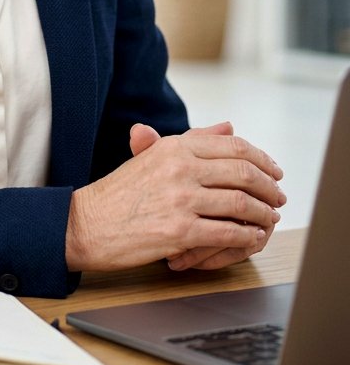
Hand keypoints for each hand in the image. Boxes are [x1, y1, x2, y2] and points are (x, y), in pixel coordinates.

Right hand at [65, 123, 284, 273]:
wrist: (85, 223)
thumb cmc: (118, 193)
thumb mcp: (153, 156)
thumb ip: (193, 140)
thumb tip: (229, 127)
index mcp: (174, 146)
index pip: (234, 146)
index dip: (263, 159)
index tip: (274, 171)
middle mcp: (179, 167)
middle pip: (244, 173)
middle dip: (270, 187)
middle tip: (278, 197)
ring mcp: (180, 199)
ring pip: (241, 203)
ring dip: (263, 214)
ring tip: (269, 219)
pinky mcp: (180, 231)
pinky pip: (228, 232)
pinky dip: (247, 236)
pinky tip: (251, 238)